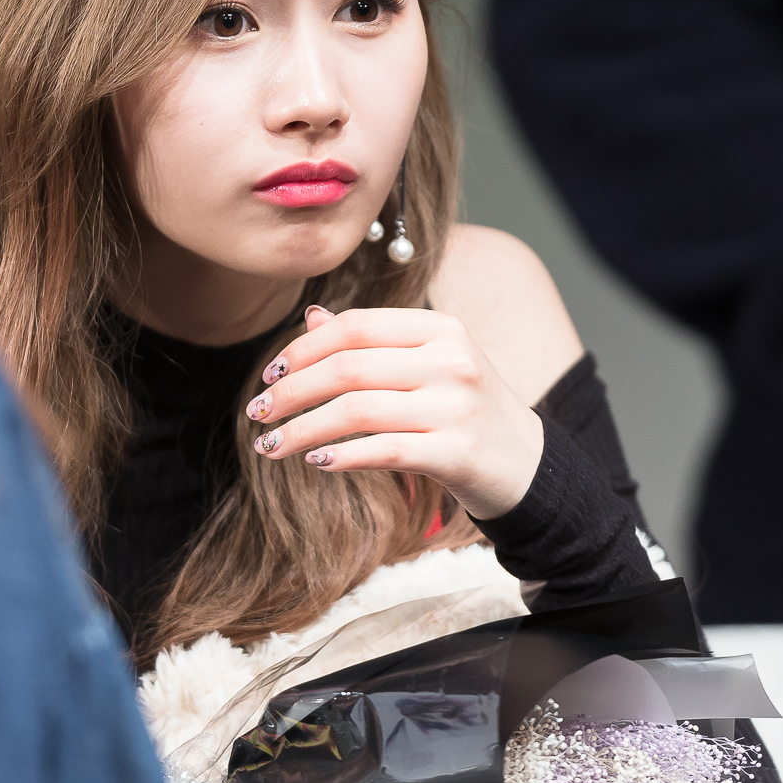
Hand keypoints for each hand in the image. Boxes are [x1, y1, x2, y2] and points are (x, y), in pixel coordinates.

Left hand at [246, 304, 545, 519]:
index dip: (301, 349)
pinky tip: (315, 462)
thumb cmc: (465, 409)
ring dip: (302, 430)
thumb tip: (310, 318)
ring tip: (271, 446)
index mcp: (441, 328)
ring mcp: (457, 406)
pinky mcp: (457, 453)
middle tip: (256, 414)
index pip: (354, 326)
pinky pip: (382, 450)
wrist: (526, 464)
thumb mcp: (428, 363)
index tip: (268, 375)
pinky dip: (341, 456)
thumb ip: (372, 341)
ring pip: (356, 411)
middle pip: (347, 368)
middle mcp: (451, 360)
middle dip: (290, 392)